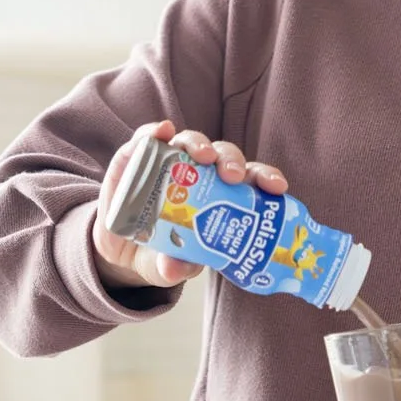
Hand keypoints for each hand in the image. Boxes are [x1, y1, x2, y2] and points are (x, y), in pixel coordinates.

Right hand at [92, 120, 287, 293]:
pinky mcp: (137, 158)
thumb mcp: (171, 266)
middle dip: (231, 161)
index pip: (251, 180)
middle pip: (223, 156)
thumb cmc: (162, 253)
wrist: (122, 252)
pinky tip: (162, 131)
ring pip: (191, 142)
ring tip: (202, 155)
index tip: (277, 187)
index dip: (266, 178)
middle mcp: (200, 174)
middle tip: (233, 176)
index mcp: (222, 196)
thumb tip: (173, 269)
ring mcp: (169, 162)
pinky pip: (148, 139)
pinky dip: (154, 132)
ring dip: (198, 144)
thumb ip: (177, 266)